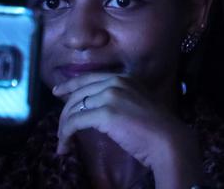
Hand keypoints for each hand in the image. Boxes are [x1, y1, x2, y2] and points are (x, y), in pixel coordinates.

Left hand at [53, 73, 203, 187]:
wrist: (166, 138)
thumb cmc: (155, 127)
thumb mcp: (136, 103)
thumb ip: (119, 99)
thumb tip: (95, 107)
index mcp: (124, 78)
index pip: (89, 78)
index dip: (70, 85)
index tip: (57, 92)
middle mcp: (115, 82)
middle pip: (78, 93)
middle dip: (64, 112)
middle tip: (59, 129)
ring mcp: (110, 96)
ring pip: (73, 108)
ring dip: (63, 127)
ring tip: (62, 142)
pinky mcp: (105, 113)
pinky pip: (74, 122)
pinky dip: (65, 135)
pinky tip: (65, 146)